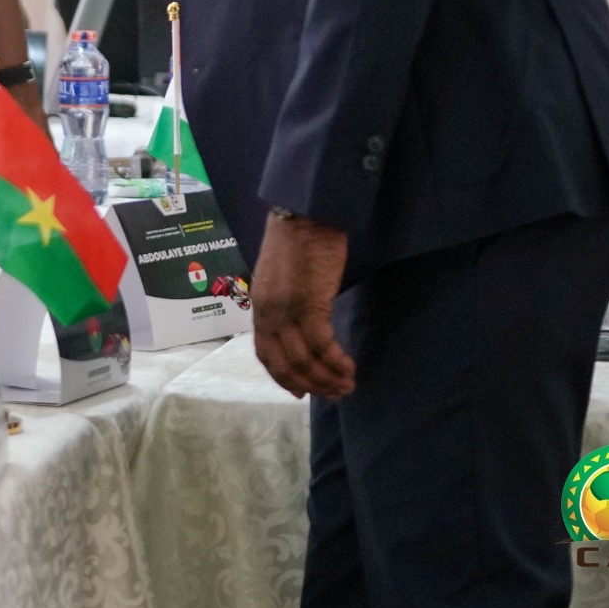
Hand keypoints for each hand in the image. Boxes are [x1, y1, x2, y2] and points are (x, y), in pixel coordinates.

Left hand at [251, 210, 355, 399]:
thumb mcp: (281, 278)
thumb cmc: (299, 241)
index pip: (265, 354)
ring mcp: (286, 309)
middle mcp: (267, 312)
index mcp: (259, 307)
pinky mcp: (309, 303)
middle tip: (334, 394)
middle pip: (284, 364)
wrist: (306, 213)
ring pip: (304, 360)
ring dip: (328, 379)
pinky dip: (336, 361)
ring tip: (347, 385)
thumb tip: (300, 326)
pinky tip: (350, 367)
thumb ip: (284, 303)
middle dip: (310, 386)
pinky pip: (322, 344)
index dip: (283, 378)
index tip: (301, 392)